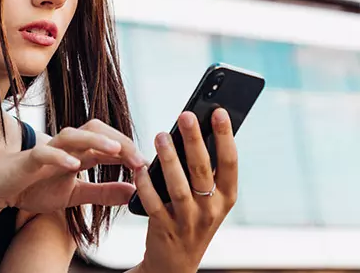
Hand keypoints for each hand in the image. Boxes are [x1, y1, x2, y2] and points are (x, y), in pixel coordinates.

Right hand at [0, 119, 146, 221]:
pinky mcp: (28, 160)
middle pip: (95, 128)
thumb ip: (102, 192)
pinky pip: (45, 152)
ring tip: (115, 150)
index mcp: (78, 153)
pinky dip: (60, 157)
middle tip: (138, 159)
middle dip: (119, 140)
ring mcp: (47, 150)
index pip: (108, 142)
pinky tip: (74, 166)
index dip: (129, 150)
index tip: (147, 166)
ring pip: (73, 134)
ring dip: (96, 140)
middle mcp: (65, 146)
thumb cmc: (33, 186)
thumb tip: (132, 192)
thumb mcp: (74, 194)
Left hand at [136, 108, 236, 272]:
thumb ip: (205, 170)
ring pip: (179, 186)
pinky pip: (154, 204)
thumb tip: (195, 128)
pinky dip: (146, 185)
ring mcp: (189, 221)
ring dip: (169, 159)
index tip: (218, 111)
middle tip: (185, 115)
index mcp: (226, 197)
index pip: (231, 163)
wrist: (174, 263)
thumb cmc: (191, 217)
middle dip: (194, 140)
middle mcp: (212, 210)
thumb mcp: (207, 198)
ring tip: (161, 136)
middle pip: (203, 170)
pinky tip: (139, 168)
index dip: (225, 137)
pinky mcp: (165, 229)